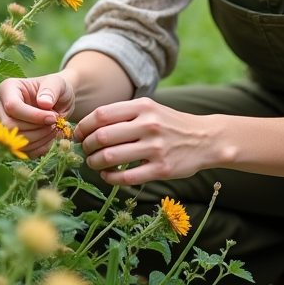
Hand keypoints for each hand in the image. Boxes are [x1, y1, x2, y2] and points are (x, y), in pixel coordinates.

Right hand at [0, 72, 74, 157]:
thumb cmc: (55, 89)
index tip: (53, 117)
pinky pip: (23, 150)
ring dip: (39, 138)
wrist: (59, 101)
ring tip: (54, 129)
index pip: (12, 106)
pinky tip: (51, 138)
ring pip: (15, 140)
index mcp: (8, 88)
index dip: (33, 116)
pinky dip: (39, 148)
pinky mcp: (13, 139)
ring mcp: (5, 125)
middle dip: (35, 128)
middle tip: (54, 124)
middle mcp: (1, 107)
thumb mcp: (57, 84)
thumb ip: (51, 90)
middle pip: (9, 125)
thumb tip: (44, 103)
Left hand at [74, 97, 211, 184]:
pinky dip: (110, 178)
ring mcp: (156, 148)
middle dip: (86, 146)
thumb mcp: (150, 109)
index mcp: (143, 106)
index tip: (78, 134)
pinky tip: (107, 175)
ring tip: (93, 163)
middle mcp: (149, 125)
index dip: (84, 126)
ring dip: (95, 163)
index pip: (101, 115)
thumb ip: (124, 114)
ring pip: (111, 157)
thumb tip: (88, 126)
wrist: (205, 139)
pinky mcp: (161, 169)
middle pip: (102, 136)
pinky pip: (126, 177)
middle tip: (84, 151)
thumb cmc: (170, 124)